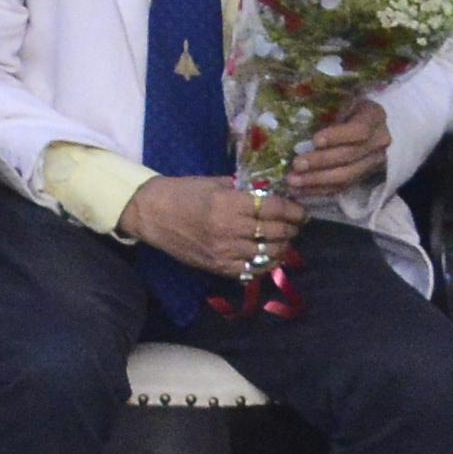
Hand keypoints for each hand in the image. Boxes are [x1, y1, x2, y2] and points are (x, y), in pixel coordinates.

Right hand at [122, 168, 298, 280]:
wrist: (151, 213)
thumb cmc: (182, 192)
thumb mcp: (214, 183)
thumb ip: (243, 190)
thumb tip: (272, 194)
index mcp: (228, 203)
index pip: (274, 209)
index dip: (294, 211)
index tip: (301, 211)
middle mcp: (229, 229)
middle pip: (276, 232)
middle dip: (292, 228)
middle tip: (296, 225)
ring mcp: (224, 251)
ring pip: (268, 253)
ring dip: (283, 247)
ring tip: (285, 240)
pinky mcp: (218, 267)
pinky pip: (252, 270)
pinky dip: (266, 264)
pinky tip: (269, 256)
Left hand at [267, 94, 394, 203]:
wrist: (372, 125)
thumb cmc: (349, 106)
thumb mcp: (344, 98)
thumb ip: (327, 102)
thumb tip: (290, 103)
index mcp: (374, 117)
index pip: (359, 130)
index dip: (338, 136)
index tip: (315, 140)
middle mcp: (379, 142)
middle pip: (349, 156)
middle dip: (321, 162)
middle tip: (296, 164)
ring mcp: (373, 162)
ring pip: (346, 176)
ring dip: (317, 181)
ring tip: (293, 181)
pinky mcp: (363, 177)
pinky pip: (341, 188)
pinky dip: (319, 190)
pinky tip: (299, 191)